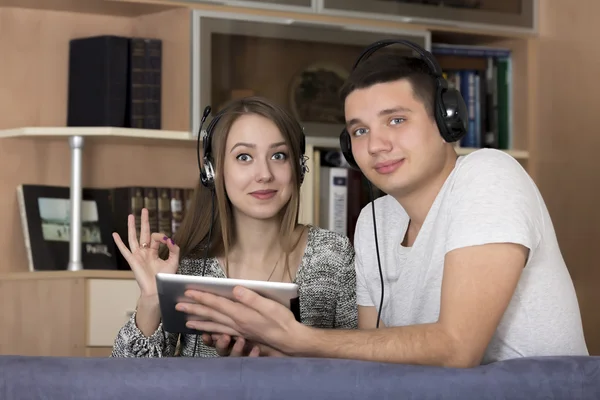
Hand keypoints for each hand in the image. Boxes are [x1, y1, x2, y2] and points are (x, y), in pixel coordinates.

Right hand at [112, 208, 178, 296]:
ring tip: (131, 215)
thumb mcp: (174, 261)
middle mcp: (145, 252)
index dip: (162, 237)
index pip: (156, 239)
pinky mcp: (132, 260)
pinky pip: (124, 250)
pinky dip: (119, 242)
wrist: (158, 290)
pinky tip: (115, 234)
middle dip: (144, 221)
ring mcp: (138, 256)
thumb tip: (170, 239)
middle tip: (145, 210)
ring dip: (132, 226)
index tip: (168, 241)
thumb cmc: (165, 279)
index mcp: (154, 253)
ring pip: (133, 238)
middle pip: (144, 233)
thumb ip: (174, 249)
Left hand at [181, 287, 305, 354]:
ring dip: (199, 321)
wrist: (289, 340)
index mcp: (242, 314)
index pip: (217, 303)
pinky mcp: (242, 335)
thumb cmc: (282, 321)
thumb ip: (251, 298)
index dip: (202, 296)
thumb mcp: (269, 305)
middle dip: (194, 308)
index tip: (188, 291)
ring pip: (214, 325)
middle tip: (179, 305)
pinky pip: (222, 333)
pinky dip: (211, 331)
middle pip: (212, 314)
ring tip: (186, 320)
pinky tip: (206, 332)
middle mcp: (237, 323)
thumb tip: (235, 289)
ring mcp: (238, 331)